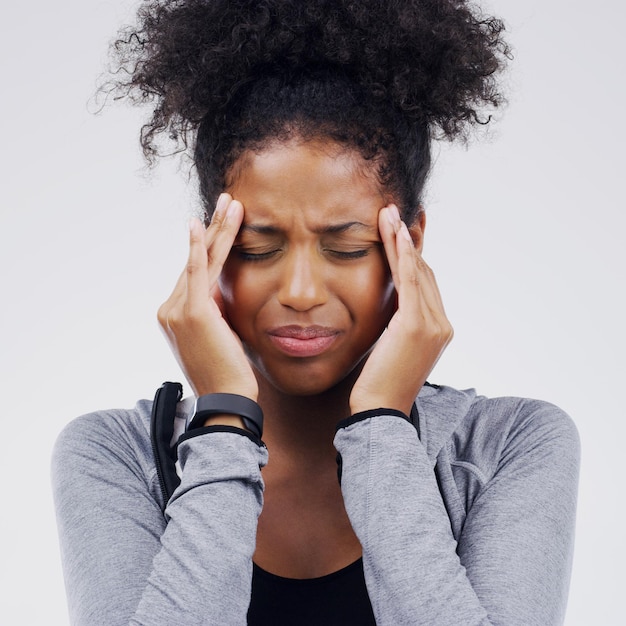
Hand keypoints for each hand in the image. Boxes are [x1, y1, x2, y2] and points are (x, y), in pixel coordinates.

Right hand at [157, 194, 257, 400]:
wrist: (227, 398)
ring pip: (200, 261)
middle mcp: (169, 309)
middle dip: (213, 229)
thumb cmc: (228, 369)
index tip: (223, 223)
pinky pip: (196, 272)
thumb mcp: (219, 332)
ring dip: (217, 230)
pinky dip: (198, 247)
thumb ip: (214, 307)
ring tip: (232, 203)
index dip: (209, 245)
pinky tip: (199, 223)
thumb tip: (220, 287)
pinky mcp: (191, 312)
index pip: (194, 272)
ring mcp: (176, 310)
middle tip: (228, 201)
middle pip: (195, 261)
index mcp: (174, 315)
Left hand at [349, 205, 452, 415]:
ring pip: (419, 271)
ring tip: (388, 213)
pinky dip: (404, 254)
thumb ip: (399, 321)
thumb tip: (391, 302)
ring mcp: (434, 324)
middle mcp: (442, 324)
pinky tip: (395, 233)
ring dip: (403, 239)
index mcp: (439, 328)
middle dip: (409, 240)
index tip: (403, 230)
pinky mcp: (416, 325)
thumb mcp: (393, 345)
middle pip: (426, 272)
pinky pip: (411, 281)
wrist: (379, 409)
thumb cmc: (380, 380)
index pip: (427, 282)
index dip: (414, 254)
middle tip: (394, 212)